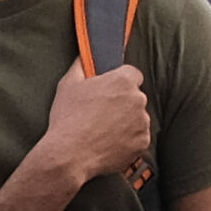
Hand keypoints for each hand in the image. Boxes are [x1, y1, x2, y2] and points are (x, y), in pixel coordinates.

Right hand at [32, 54, 156, 198]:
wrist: (69, 155)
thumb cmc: (67, 118)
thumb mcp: (68, 85)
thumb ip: (80, 65)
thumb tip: (84, 54)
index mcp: (123, 81)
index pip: (133, 74)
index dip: (121, 82)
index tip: (110, 91)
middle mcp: (138, 99)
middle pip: (135, 97)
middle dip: (123, 103)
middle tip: (102, 113)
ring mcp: (142, 122)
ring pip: (138, 118)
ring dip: (126, 122)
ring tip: (103, 131)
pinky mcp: (142, 142)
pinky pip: (138, 138)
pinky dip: (128, 140)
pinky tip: (109, 143)